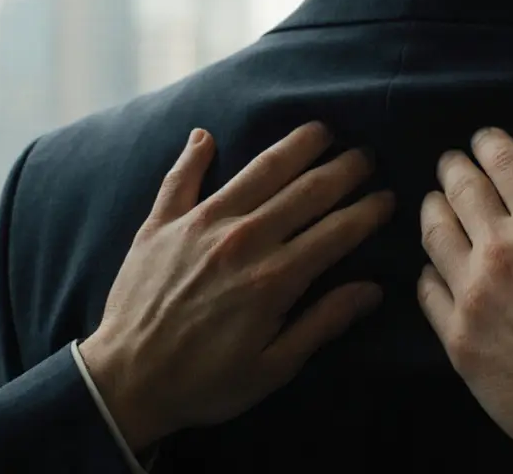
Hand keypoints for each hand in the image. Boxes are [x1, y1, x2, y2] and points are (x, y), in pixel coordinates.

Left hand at [79, 122, 394, 450]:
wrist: (124, 382)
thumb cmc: (204, 383)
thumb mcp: (273, 368)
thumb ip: (322, 323)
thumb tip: (371, 290)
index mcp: (274, 278)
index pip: (337, 231)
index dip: (368, 211)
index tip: (388, 197)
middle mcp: (243, 239)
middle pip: (306, 191)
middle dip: (343, 169)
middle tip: (365, 155)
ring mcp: (200, 224)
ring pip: (257, 171)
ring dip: (293, 146)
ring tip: (318, 130)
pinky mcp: (161, 223)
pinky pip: (180, 177)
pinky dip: (193, 154)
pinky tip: (207, 135)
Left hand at [417, 128, 512, 473]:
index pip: (505, 163)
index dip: (489, 143)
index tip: (482, 139)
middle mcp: (501, 250)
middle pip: (461, 191)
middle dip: (453, 168)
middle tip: (450, 163)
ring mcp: (471, 294)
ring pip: (434, 234)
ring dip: (433, 209)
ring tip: (434, 202)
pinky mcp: (456, 337)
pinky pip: (427, 290)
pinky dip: (428, 270)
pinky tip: (432, 267)